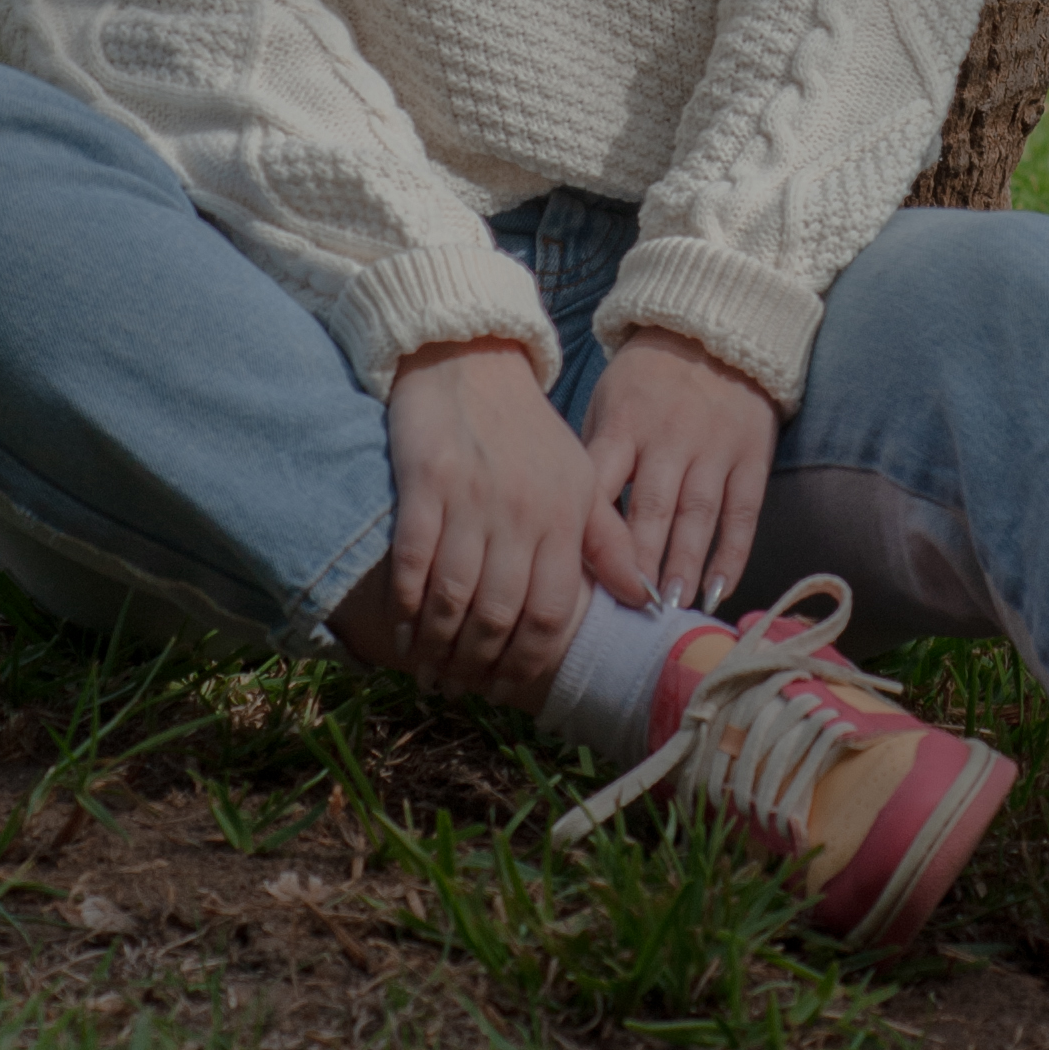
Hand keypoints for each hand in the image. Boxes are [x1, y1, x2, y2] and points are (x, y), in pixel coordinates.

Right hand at [358, 339, 647, 705]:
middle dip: (479, 664)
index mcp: (566, 515)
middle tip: (464, 689)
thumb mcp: (580, 478)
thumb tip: (647, 600)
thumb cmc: (528, 429)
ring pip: (455, 598)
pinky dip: (406, 607)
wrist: (472, 359)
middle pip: (500, 614)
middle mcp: (522, 512)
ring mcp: (472, 498)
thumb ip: (609, 542)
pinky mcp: (425, 484)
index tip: (511, 687)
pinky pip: (414, 563)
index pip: (552, 612)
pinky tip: (402, 634)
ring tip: (431, 674)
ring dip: (439, 647)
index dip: (530, 660)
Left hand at [583, 325, 779, 614]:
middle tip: (632, 611)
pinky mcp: (751, 455)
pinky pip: (742, 511)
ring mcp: (714, 447)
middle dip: (642, 562)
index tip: (585, 583)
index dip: (595, 535)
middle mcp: (669, 438)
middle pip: (652, 508)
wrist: (713, 330)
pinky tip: (720, 589)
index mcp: (623, 424)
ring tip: (672, 607)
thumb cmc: (645, 382)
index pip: (602, 485)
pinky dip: (732, 553)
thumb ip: (594, 460)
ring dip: (684, 564)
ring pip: (698, 515)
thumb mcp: (606, 403)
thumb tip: (572, 530)